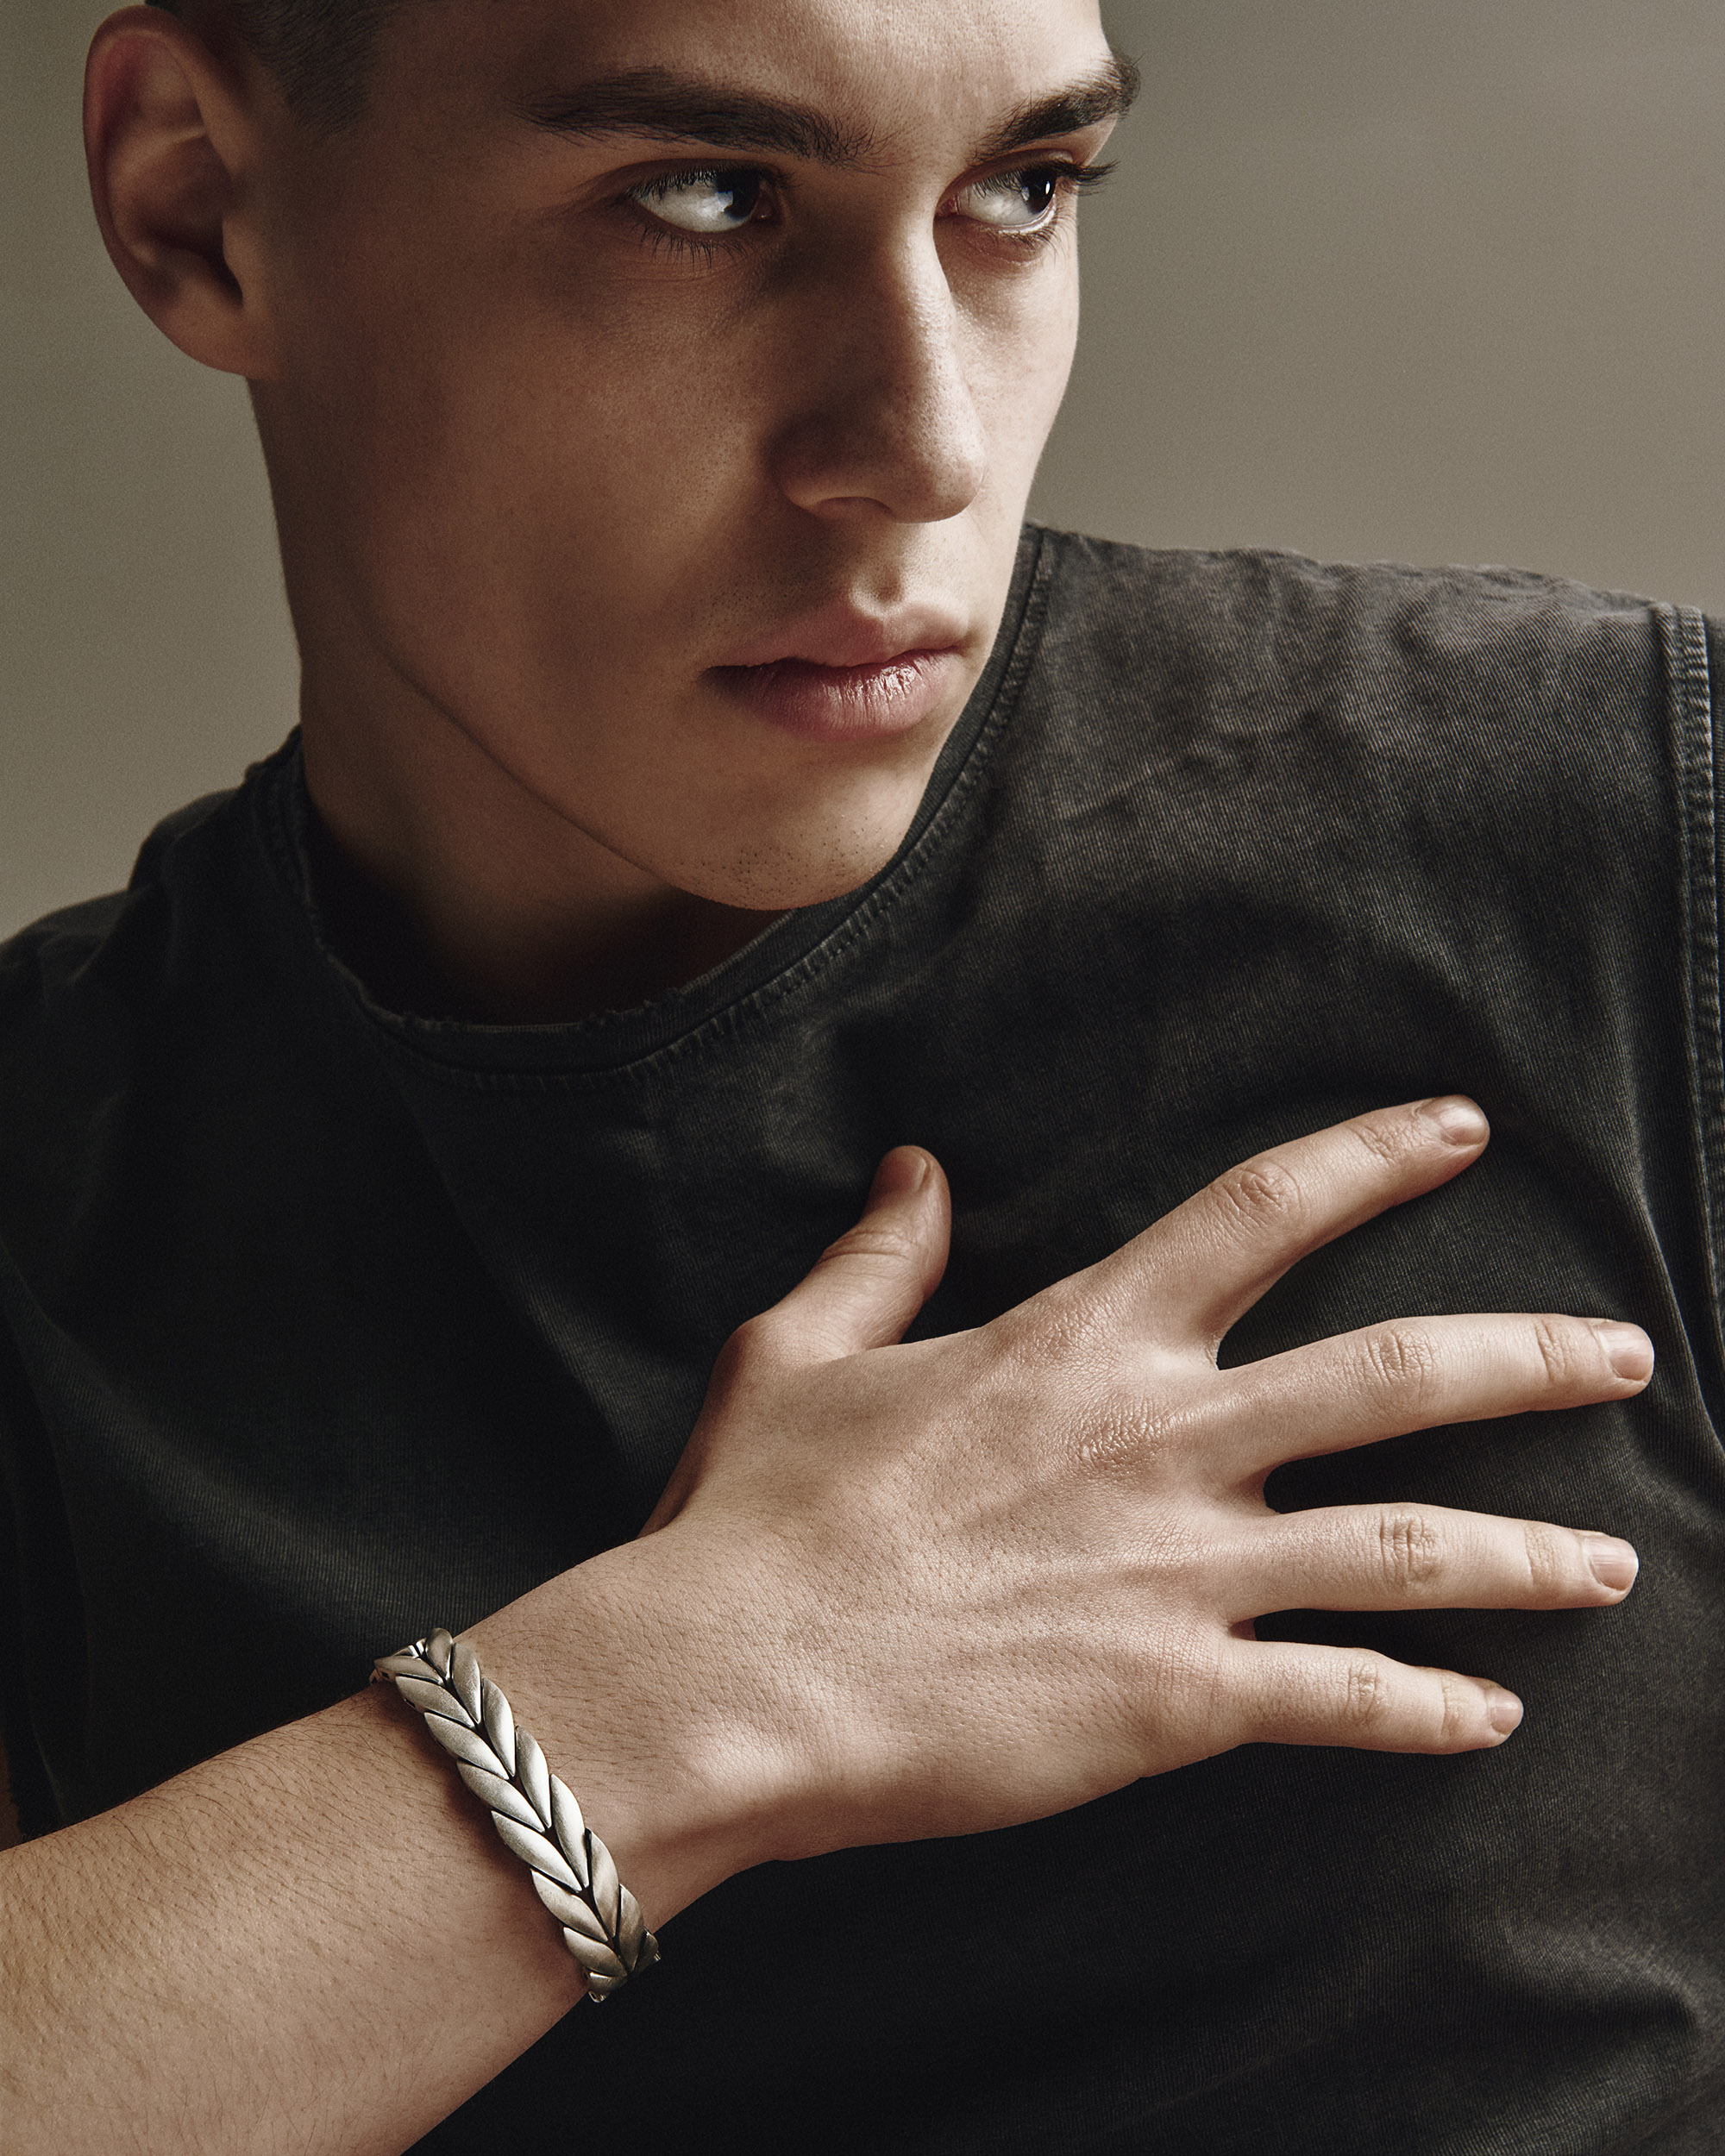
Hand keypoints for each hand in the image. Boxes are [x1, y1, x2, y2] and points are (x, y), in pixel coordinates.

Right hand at [626, 1097, 1647, 1870]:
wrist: (730, 1677)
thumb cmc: (757, 1517)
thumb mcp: (797, 1352)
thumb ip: (878, 1257)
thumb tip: (915, 1172)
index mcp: (1080, 1341)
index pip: (1260, 1212)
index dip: (1373, 1159)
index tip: (1459, 1128)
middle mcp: (1163, 1440)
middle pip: (1394, 1377)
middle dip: (1528, 1357)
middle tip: (1623, 1354)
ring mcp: (1181, 1572)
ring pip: (1409, 1550)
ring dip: (1527, 1555)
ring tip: (1612, 1561)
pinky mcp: (1175, 1701)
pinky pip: (1342, 1700)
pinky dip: (1428, 1709)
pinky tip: (1492, 1716)